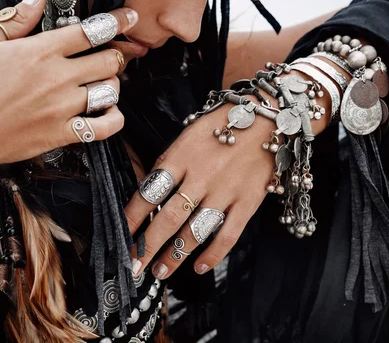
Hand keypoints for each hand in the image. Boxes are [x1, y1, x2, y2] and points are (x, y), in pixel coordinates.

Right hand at [0, 0, 138, 181]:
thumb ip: (17, 19)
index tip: (129, 18)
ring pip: (109, 90)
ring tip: (101, 83)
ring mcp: (62, 108)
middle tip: (108, 55)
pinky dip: (113, 119)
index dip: (117, 21)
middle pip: (108, 60)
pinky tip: (107, 112)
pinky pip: (104, 127)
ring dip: (111, 84)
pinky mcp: (61, 134)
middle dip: (113, 54)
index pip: (91, 30)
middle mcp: (57, 78)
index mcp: (39, 51)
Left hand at [127, 73, 333, 279]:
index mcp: (181, 156)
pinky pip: (229, 234)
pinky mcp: (248, 201)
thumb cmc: (220, 125)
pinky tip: (199, 267)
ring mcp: (226, 191)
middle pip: (168, 217)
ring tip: (159, 272)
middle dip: (148, 245)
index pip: (149, 192)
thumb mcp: (186, 136)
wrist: (267, 116)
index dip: (132, 217)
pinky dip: (213, 255)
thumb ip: (168, 164)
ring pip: (196, 231)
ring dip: (175, 256)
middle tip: (134, 265)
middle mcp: (201, 176)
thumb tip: (146, 193)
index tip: (120, 236)